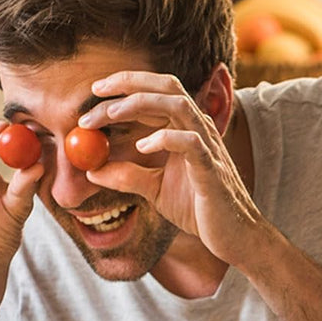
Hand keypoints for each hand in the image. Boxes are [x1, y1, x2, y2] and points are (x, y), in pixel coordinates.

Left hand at [78, 71, 266, 266]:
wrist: (230, 236)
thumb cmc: (198, 209)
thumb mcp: (154, 190)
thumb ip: (127, 176)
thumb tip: (91, 171)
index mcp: (184, 128)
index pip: (155, 93)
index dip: (125, 86)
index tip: (94, 92)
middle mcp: (197, 128)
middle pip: (165, 87)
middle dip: (128, 84)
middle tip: (95, 92)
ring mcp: (207, 145)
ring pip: (177, 105)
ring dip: (141, 104)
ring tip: (112, 114)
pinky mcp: (211, 169)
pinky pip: (190, 143)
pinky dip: (165, 138)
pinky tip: (142, 147)